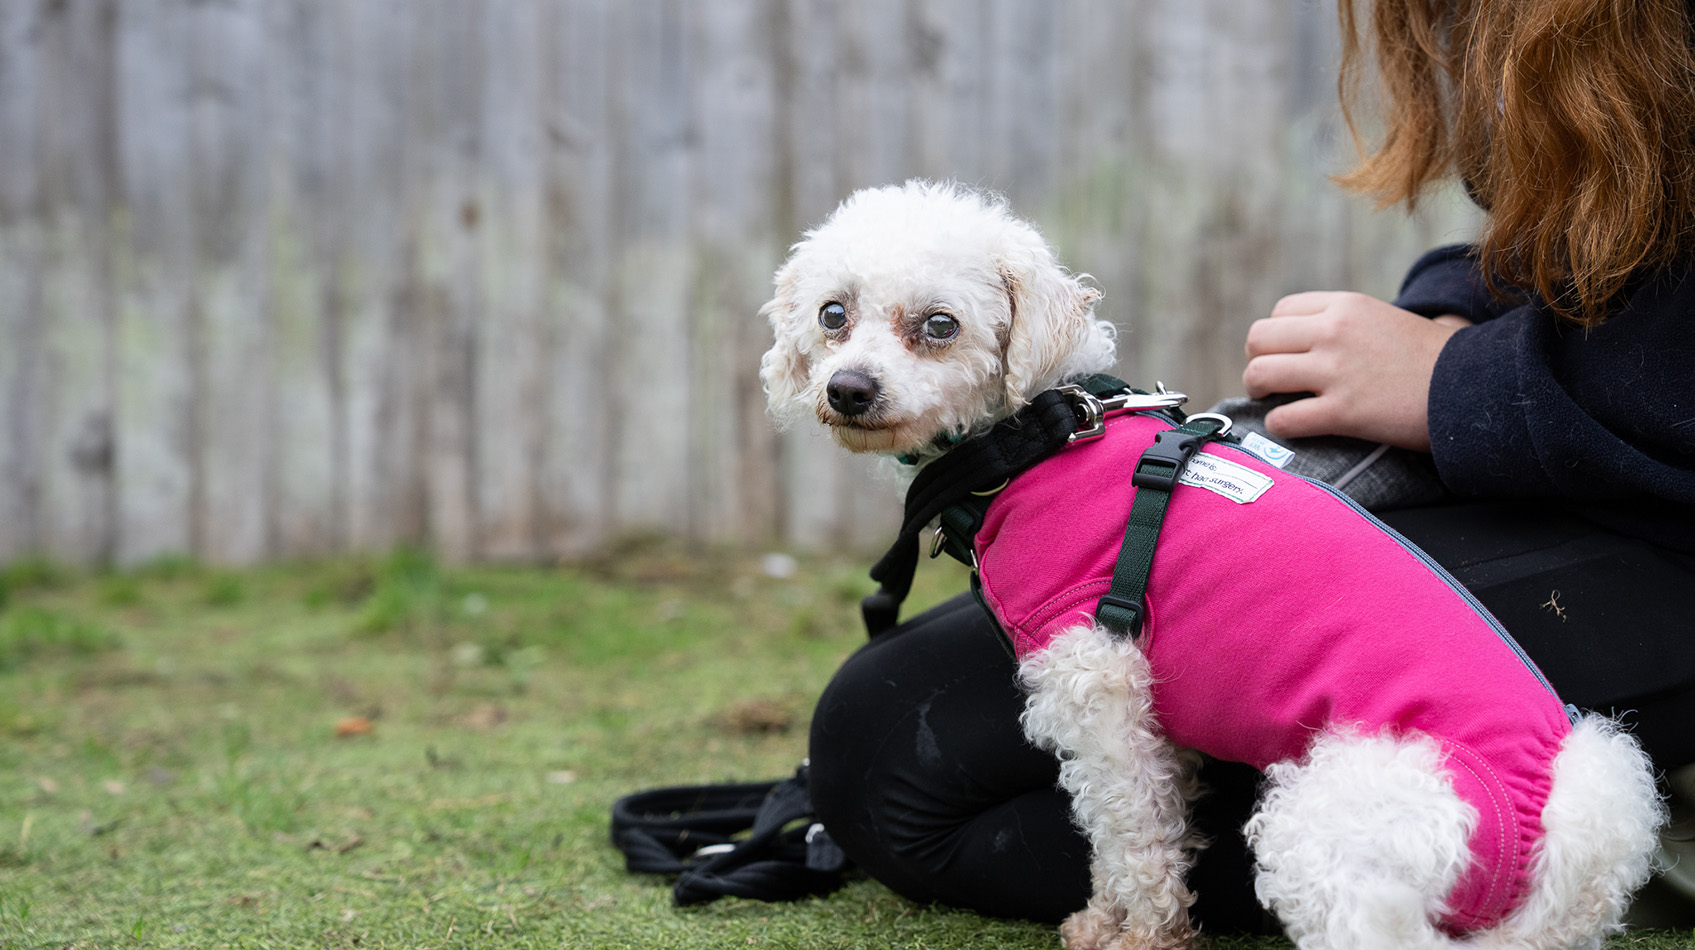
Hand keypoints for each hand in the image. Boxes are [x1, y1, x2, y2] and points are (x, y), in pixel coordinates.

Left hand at [1241, 292, 1471, 450]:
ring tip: (1273, 401)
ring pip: (1259, 375)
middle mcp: (1334, 332)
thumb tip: (1303, 338)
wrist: (1472, 388)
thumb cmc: (1429, 359)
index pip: (1279, 312)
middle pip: (1258, 338)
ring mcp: (1335, 371)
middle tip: (1271, 381)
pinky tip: (1294, 427)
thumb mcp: (1383, 319)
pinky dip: (1280, 426)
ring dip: (1259, 392)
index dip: (1276, 337)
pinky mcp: (1342, 412)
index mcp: (1344, 305)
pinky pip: (1283, 419)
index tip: (1286, 355)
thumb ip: (1342, 322)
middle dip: (1258, 361)